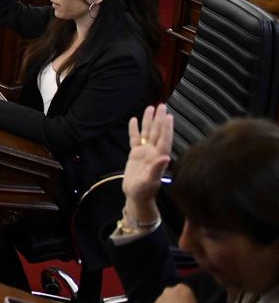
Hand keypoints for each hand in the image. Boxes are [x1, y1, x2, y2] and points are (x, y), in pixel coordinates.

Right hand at [122, 104, 172, 223]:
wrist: (136, 197)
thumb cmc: (144, 192)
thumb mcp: (150, 181)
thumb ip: (157, 168)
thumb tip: (165, 157)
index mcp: (158, 157)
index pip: (163, 139)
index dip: (166, 128)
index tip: (168, 116)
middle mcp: (153, 152)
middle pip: (157, 132)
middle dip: (159, 119)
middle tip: (162, 106)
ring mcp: (144, 153)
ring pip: (147, 133)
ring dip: (149, 121)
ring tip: (150, 108)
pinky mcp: (135, 155)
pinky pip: (135, 139)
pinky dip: (134, 129)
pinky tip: (134, 120)